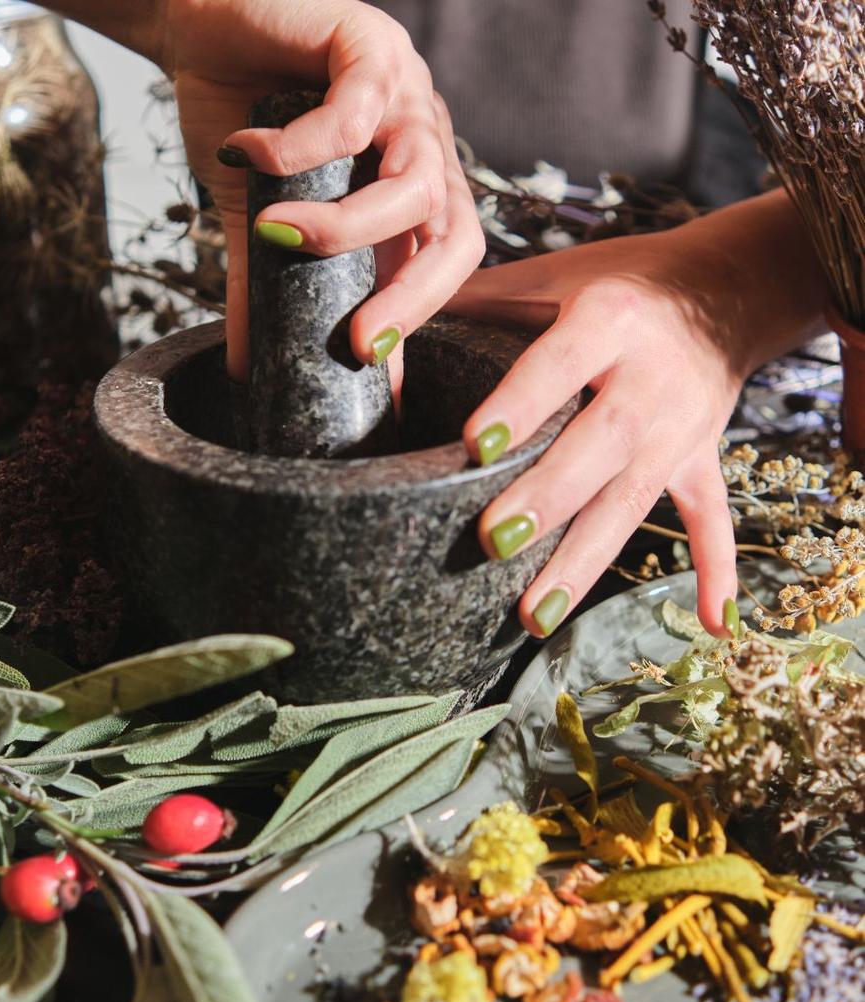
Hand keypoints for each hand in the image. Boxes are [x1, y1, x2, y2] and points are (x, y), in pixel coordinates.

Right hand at [150, 0, 484, 387]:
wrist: (199, 26)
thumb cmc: (241, 116)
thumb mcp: (255, 218)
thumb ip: (263, 286)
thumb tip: (247, 367)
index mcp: (408, 191)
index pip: (439, 267)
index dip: (413, 320)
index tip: (368, 370)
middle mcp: (420, 147)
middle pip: (457, 235)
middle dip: (415, 297)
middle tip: (359, 341)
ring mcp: (405, 96)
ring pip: (417, 181)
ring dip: (349, 225)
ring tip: (280, 238)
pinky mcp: (369, 44)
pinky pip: (355, 110)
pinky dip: (300, 145)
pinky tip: (249, 153)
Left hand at [445, 191, 827, 637]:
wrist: (726, 287)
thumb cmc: (618, 281)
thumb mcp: (552, 274)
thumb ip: (474, 298)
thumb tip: (379, 333)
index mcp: (609, 319)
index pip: (558, 364)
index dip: (520, 403)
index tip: (474, 444)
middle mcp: (651, 376)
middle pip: (598, 445)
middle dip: (547, 496)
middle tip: (491, 541)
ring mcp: (682, 426)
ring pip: (633, 499)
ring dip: (587, 558)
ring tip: (536, 614)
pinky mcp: (702, 458)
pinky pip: (712, 518)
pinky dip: (717, 569)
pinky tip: (713, 623)